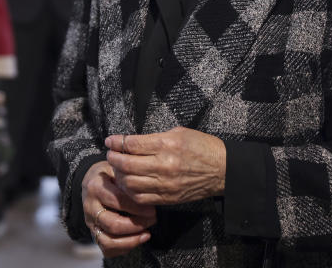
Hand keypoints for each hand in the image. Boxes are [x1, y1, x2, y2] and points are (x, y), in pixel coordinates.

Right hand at [82, 160, 155, 257]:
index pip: (117, 201)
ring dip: (131, 241)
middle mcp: (90, 207)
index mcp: (95, 187)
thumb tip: (147, 189)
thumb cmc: (110, 175)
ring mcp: (90, 222)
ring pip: (108, 241)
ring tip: (146, 234)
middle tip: (152, 220)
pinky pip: (107, 248)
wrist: (92, 182)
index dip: (137, 207)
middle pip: (112, 224)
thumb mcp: (117, 169)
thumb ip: (128, 178)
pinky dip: (124, 248)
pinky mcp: (94, 233)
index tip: (152, 209)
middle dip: (136, 225)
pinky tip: (137, 239)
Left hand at [106, 127, 226, 205]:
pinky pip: (141, 198)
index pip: (132, 144)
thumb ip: (154, 138)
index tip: (110, 140)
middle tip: (111, 154)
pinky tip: (128, 183)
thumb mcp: (178, 132)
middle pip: (126, 165)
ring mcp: (165, 184)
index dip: (116, 142)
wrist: (222, 169)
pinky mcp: (167, 198)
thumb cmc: (201, 147)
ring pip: (130, 183)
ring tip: (118, 169)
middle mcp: (164, 165)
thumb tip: (131, 142)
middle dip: (113, 158)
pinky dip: (129, 191)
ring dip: (119, 175)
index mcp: (167, 144)